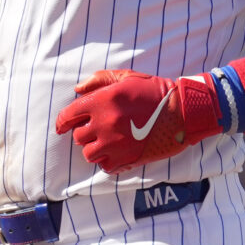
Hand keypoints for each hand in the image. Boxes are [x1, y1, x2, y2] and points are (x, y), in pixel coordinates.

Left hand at [54, 68, 215, 173]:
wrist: (182, 111)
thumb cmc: (154, 91)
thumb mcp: (127, 77)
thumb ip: (99, 80)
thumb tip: (78, 90)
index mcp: (102, 101)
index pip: (68, 115)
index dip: (62, 122)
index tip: (62, 126)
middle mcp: (105, 123)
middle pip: (78, 136)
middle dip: (85, 133)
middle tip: (98, 129)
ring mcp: (115, 143)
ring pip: (89, 154)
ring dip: (95, 148)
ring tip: (108, 142)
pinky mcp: (127, 158)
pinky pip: (105, 166)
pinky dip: (108, 161)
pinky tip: (118, 152)